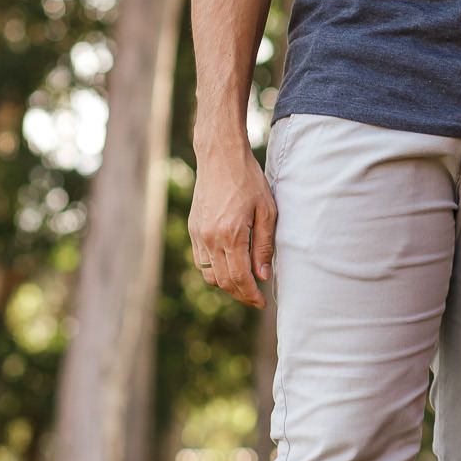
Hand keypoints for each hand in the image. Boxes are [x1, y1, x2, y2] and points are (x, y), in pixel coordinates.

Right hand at [189, 137, 276, 307]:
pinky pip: (201, 260)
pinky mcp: (193, 229)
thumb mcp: (267, 211)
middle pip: (223, 281)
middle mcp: (211, 238)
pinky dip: (214, 270)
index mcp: (232, 234)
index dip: (251, 295)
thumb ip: (264, 245)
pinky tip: (229, 267)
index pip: (240, 278)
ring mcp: (199, 234)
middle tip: (255, 298)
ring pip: (209, 274)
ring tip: (244, 285)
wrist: (220, 157)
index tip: (262, 302)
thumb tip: (263, 276)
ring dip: (226, 285)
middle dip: (240, 294)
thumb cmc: (249, 181)